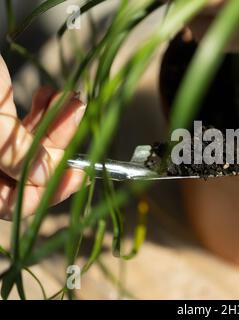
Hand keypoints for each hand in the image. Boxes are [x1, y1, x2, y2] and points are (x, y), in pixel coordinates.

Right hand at [0, 55, 85, 219]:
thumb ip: (12, 150)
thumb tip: (45, 176)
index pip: (10, 202)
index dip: (47, 192)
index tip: (79, 175)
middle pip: (27, 171)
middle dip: (57, 145)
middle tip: (77, 115)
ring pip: (30, 144)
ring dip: (55, 123)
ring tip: (70, 98)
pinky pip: (22, 122)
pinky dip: (41, 110)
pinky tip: (49, 95)